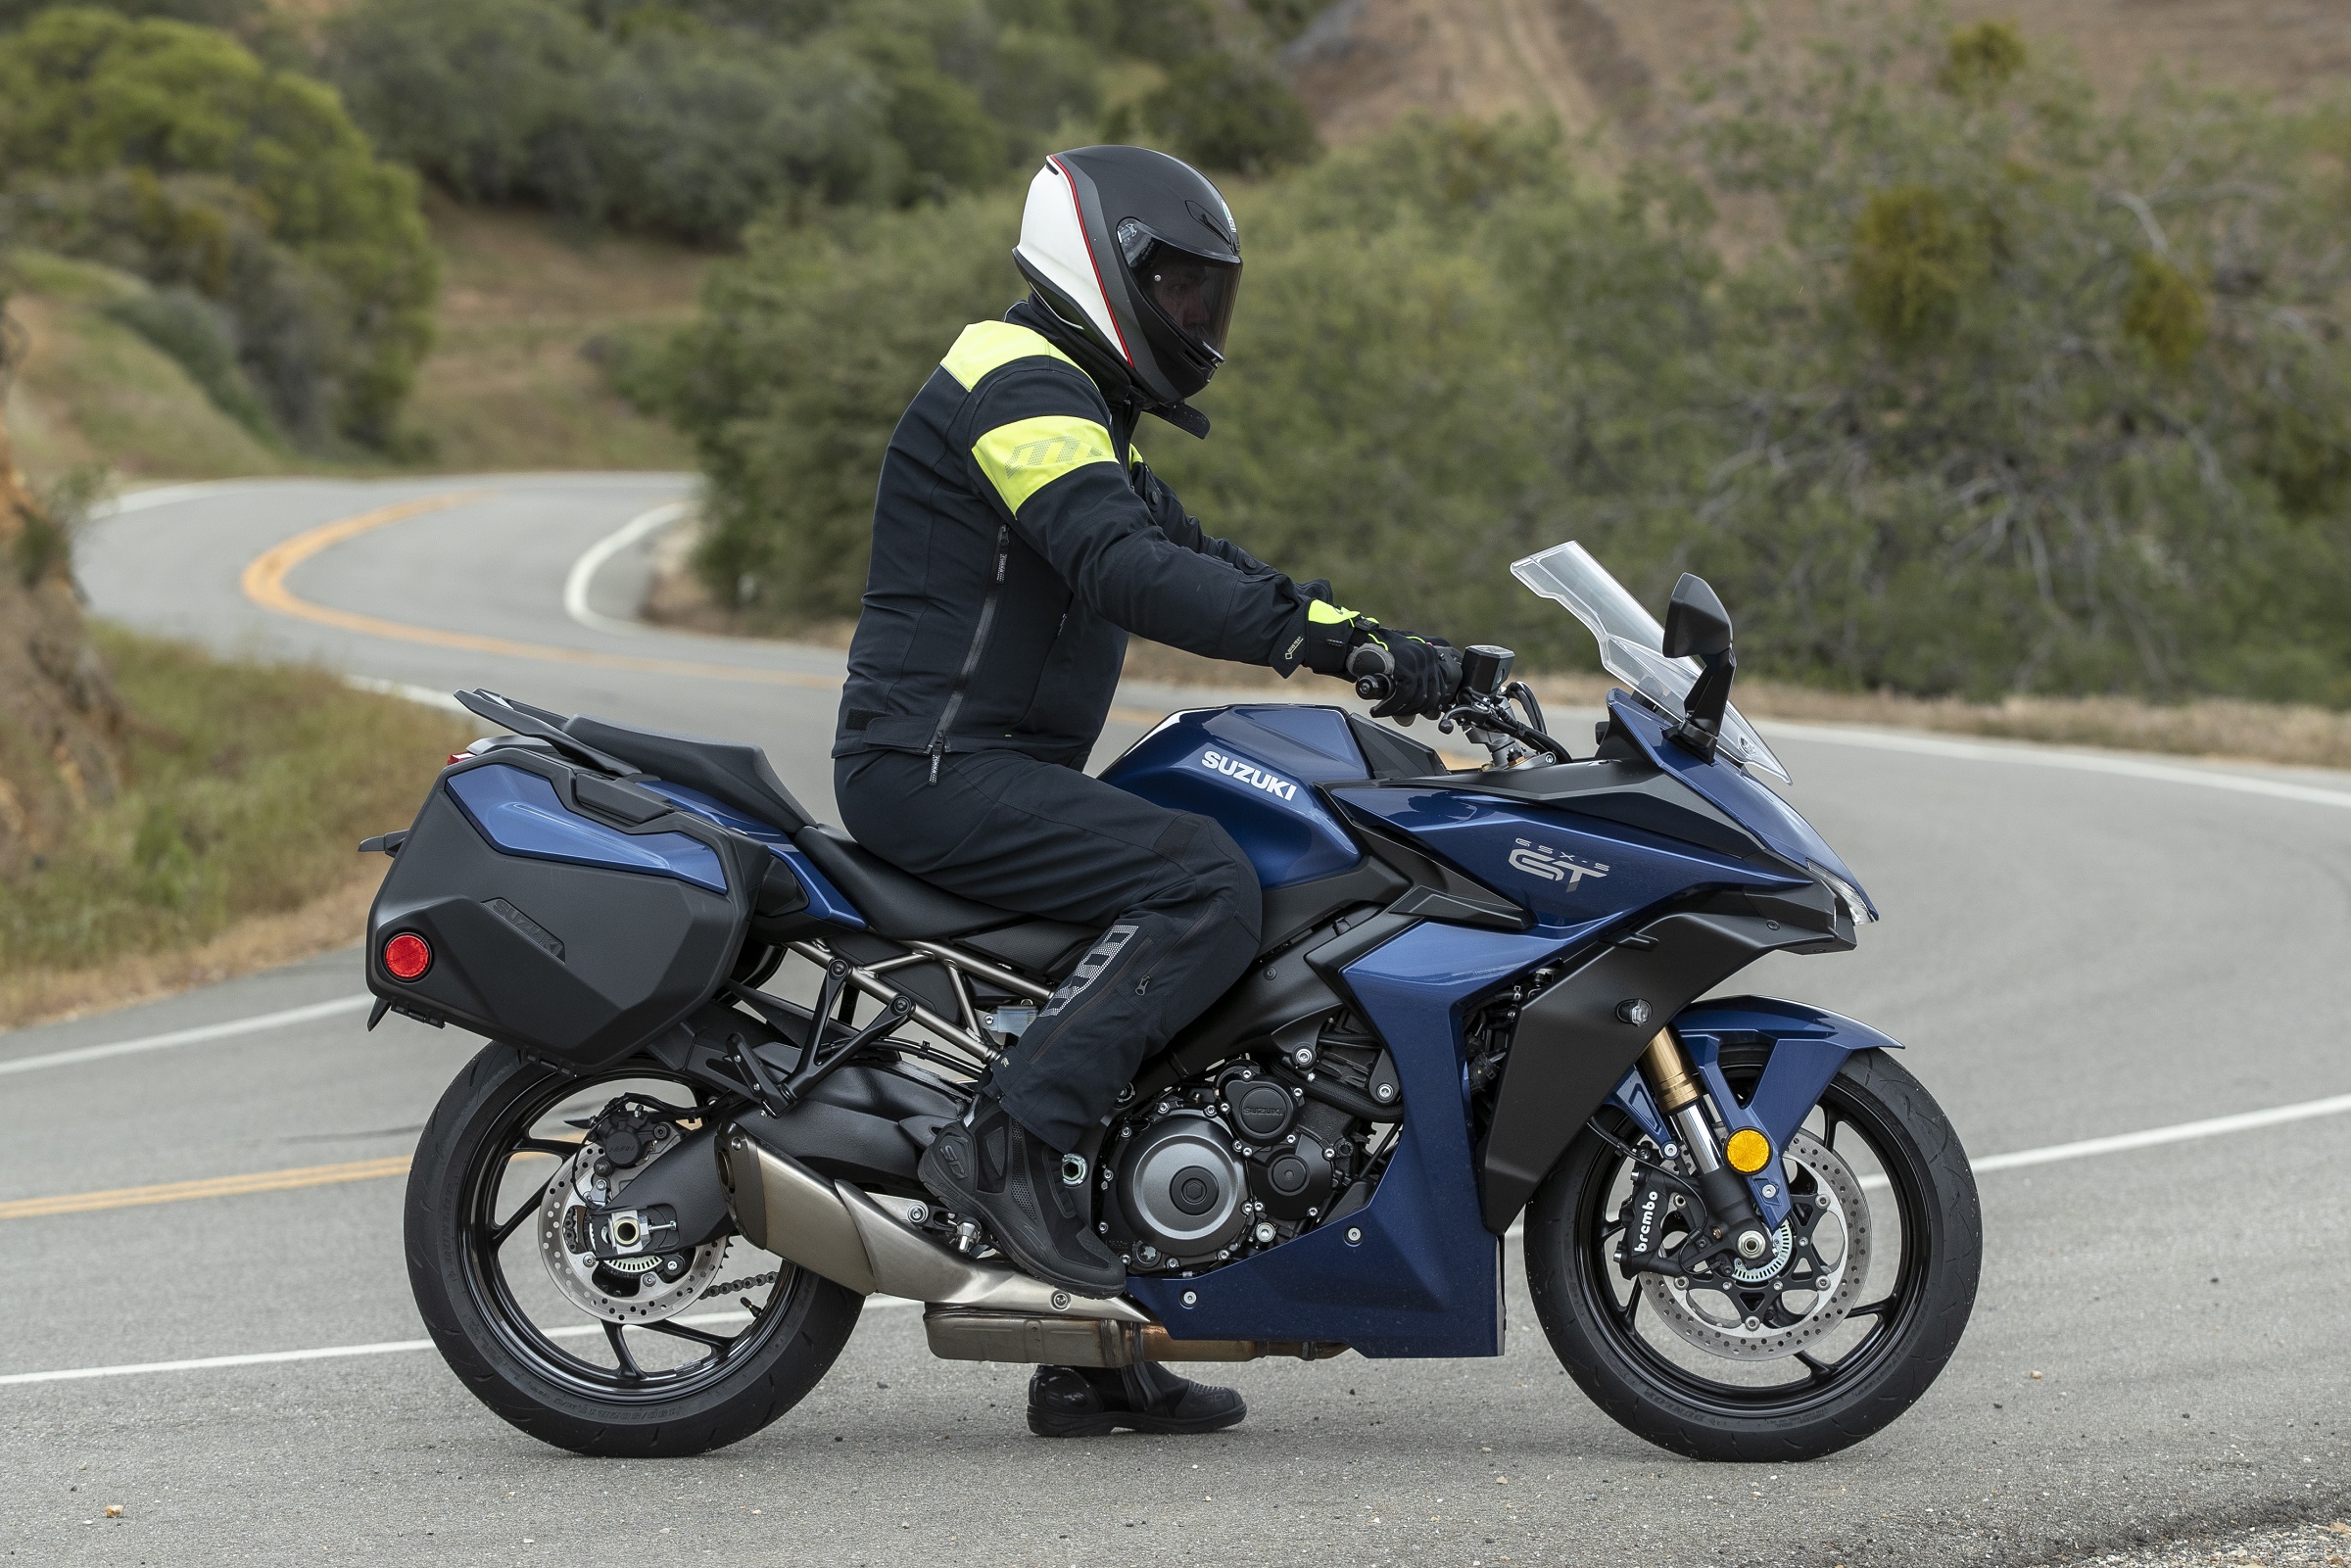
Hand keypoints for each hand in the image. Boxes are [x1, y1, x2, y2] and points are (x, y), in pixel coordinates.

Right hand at [1346, 627, 1460, 720]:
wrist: (1357, 642)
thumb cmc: (1376, 656)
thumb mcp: (1399, 671)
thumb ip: (1409, 690)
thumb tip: (1412, 718)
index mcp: (1430, 655)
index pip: (1439, 689)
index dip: (1426, 706)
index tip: (1413, 712)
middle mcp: (1428, 656)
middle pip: (1430, 695)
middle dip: (1412, 710)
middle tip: (1396, 714)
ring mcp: (1419, 661)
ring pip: (1417, 698)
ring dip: (1399, 710)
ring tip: (1383, 712)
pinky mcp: (1407, 667)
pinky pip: (1404, 696)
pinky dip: (1390, 707)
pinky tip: (1379, 710)